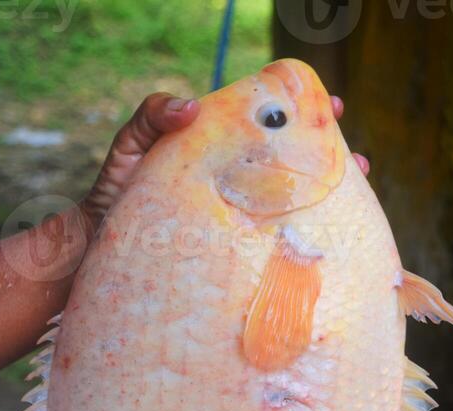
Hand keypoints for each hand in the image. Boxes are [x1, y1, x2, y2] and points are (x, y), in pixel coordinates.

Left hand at [79, 91, 368, 233]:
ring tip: (352, 203)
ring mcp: (238, 230)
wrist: (95, 258)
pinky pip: (270, 254)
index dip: (305, 118)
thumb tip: (191, 107)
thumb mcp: (130, 150)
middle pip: (293, 173)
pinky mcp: (233, 262)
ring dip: (326, 208)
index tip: (332, 110)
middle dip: (330, 166)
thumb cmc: (114, 199)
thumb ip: (152, 119)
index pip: (271, 132)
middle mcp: (237, 193)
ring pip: (291, 214)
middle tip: (356, 163)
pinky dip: (297, 252)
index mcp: (222, 158)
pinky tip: (320, 252)